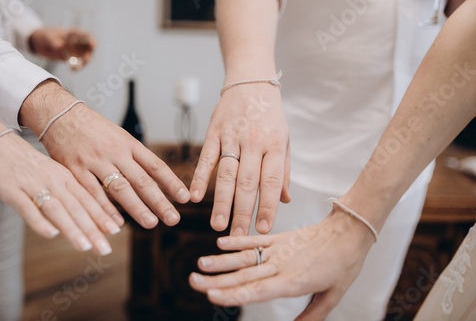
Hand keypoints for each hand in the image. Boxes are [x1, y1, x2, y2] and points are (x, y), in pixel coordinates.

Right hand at [0, 132, 118, 254]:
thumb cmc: (30, 164)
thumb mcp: (56, 174)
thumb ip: (71, 194)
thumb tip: (91, 216)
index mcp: (66, 178)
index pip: (88, 200)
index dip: (102, 216)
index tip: (116, 231)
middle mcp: (54, 181)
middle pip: (77, 207)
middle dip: (93, 229)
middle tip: (105, 249)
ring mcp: (34, 186)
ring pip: (57, 209)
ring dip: (72, 228)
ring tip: (85, 246)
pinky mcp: (13, 190)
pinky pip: (28, 208)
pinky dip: (40, 221)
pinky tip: (51, 234)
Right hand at [19, 82, 189, 228]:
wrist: (60, 114)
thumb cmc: (93, 128)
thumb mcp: (119, 136)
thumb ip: (135, 157)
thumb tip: (156, 178)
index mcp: (128, 143)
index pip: (155, 165)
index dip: (171, 182)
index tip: (185, 197)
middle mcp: (115, 152)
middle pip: (141, 179)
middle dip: (159, 200)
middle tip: (173, 218)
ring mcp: (95, 160)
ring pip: (119, 187)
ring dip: (136, 207)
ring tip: (151, 223)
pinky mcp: (75, 169)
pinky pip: (92, 192)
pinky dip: (105, 209)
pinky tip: (116, 223)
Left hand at [29, 27, 95, 65]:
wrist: (38, 42)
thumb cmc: (45, 35)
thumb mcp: (48, 37)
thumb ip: (54, 41)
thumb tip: (61, 46)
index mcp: (74, 34)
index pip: (87, 36)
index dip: (92, 41)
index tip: (92, 46)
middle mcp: (78, 42)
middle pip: (89, 49)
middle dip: (88, 56)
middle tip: (84, 61)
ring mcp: (76, 51)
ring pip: (85, 58)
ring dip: (83, 64)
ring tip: (75, 68)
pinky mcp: (72, 58)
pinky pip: (78, 64)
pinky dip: (77, 68)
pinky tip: (71, 70)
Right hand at [189, 210, 374, 320]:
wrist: (349, 231)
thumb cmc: (344, 265)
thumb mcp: (333, 295)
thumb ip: (312, 315)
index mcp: (293, 281)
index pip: (257, 290)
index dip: (233, 294)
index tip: (211, 296)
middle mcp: (281, 265)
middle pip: (243, 275)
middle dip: (217, 280)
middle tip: (193, 281)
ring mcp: (278, 249)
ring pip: (244, 257)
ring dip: (221, 261)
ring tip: (200, 265)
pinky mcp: (279, 237)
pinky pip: (255, 240)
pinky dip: (237, 241)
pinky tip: (221, 243)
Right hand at [190, 84, 290, 235]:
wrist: (251, 81)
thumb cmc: (270, 114)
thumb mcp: (285, 140)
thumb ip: (283, 171)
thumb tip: (284, 200)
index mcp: (275, 145)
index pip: (271, 182)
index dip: (267, 207)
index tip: (263, 230)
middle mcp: (254, 142)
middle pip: (247, 183)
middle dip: (242, 212)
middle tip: (237, 236)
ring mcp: (232, 136)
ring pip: (226, 174)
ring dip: (221, 201)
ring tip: (217, 224)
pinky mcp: (214, 132)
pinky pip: (206, 157)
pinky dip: (200, 177)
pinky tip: (195, 196)